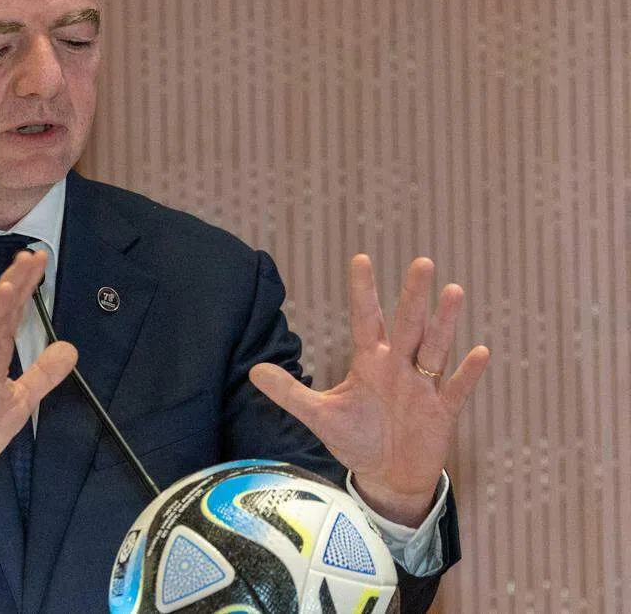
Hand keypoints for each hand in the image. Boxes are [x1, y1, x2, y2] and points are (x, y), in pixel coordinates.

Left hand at [250, 255, 489, 526]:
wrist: (387, 476)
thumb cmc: (357, 438)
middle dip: (412, 296)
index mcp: (370, 361)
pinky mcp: (443, 410)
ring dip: (444, 323)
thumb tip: (253, 371)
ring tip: (453, 291)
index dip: (362, 292)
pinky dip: (468, 372)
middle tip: (422, 262)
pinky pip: (457, 388)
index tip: (360, 259)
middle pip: (407, 325)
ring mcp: (423, 386)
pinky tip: (480, 352)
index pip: (365, 319)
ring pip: (435, 348)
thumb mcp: (320, 416)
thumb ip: (290, 392)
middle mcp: (399, 366)